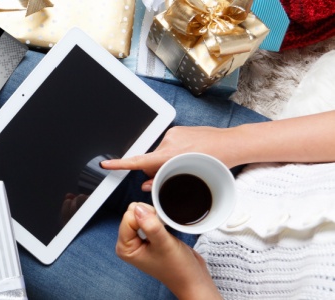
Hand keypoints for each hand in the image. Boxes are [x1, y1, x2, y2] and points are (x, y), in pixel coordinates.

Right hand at [101, 126, 239, 190]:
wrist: (233, 143)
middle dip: (155, 170)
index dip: (120, 164)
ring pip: (160, 154)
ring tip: (188, 164)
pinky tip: (189, 156)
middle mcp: (168, 141)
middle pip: (151, 160)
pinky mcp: (178, 130)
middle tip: (171, 177)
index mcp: (169, 154)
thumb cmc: (217, 160)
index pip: (139, 160)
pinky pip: (168, 145)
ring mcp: (173, 134)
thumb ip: (164, 180)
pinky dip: (173, 153)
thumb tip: (147, 185)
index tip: (106, 164)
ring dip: (167, 161)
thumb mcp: (190, 176)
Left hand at [116, 203, 219, 299]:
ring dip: (155, 219)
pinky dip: (158, 221)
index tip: (159, 227)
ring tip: (164, 234)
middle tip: (162, 232)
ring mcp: (137, 240)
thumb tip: (138, 208)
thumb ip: (150, 225)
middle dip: (149, 217)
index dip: (145, 217)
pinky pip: (148, 219)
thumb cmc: (177, 267)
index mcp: (124, 248)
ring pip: (141, 215)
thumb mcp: (163, 244)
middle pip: (132, 214)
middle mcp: (127, 243)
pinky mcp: (146, 237)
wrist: (192, 278)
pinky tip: (165, 232)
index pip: (128, 218)